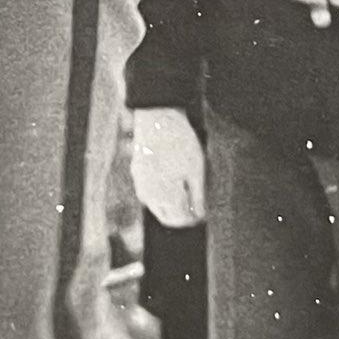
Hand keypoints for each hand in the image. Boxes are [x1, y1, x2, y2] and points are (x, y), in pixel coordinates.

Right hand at [128, 107, 206, 228]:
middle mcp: (149, 194)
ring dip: (169, 205)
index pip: (179, 220)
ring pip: (155, 205)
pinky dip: (159, 193)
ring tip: (184, 191)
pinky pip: (147, 192)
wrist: (158, 119)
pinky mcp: (136, 172)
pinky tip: (170, 180)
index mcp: (166, 196)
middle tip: (194, 206)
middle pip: (165, 216)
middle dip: (180, 215)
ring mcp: (140, 183)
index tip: (202, 214)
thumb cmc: (181, 144)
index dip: (192, 219)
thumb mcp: (196, 171)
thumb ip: (197, 197)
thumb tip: (199, 216)